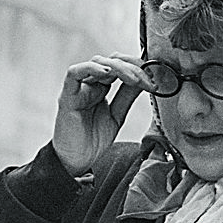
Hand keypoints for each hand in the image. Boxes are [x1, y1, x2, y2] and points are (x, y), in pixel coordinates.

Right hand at [53, 52, 151, 175]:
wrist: (76, 161)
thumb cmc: (93, 140)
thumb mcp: (118, 115)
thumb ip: (127, 96)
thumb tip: (145, 79)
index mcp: (101, 87)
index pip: (121, 66)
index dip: (138, 68)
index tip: (155, 79)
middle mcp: (90, 84)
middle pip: (112, 61)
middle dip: (133, 66)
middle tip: (149, 78)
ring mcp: (78, 88)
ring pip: (97, 62)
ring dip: (119, 67)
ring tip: (135, 79)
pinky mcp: (67, 96)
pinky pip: (74, 73)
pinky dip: (91, 68)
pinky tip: (107, 72)